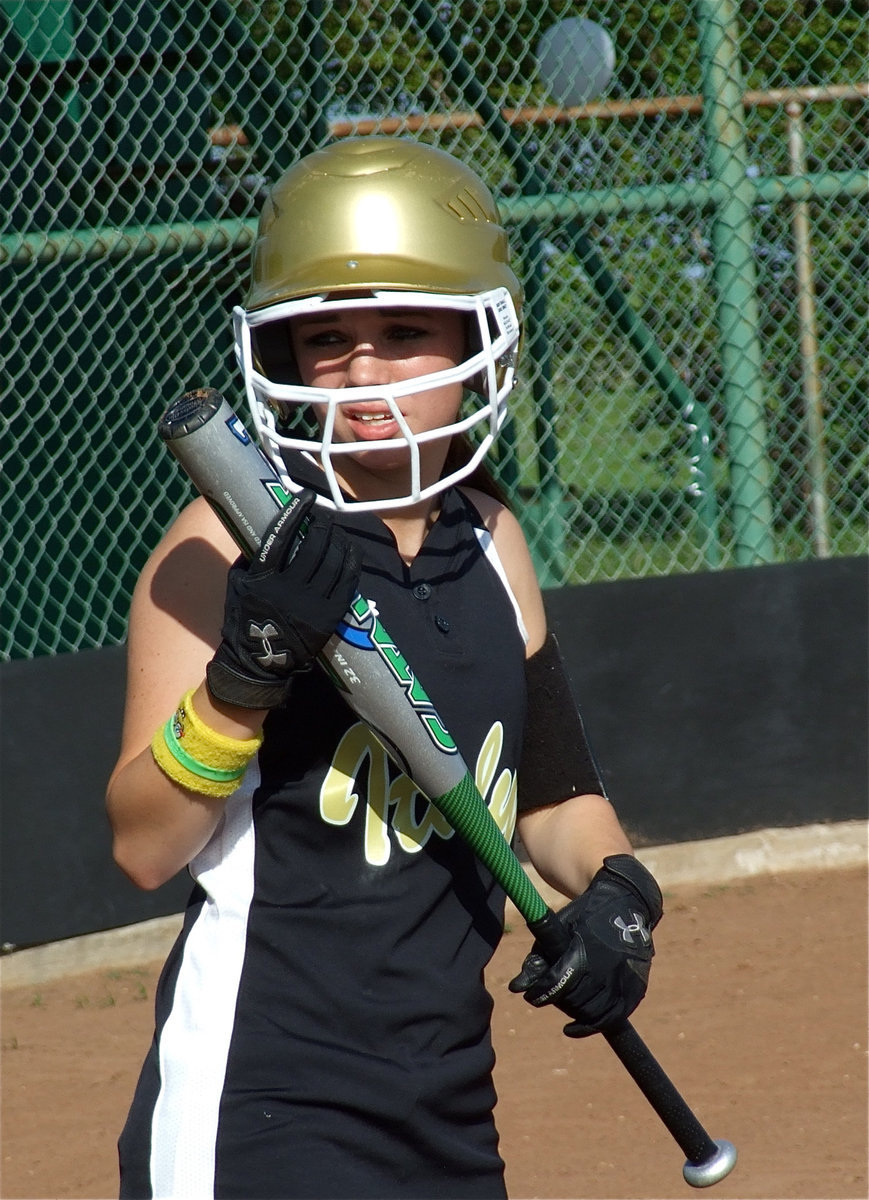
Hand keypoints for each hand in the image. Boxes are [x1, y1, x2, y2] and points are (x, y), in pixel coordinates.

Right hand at [206, 491, 360, 708]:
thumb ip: (251, 558)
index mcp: (263, 578)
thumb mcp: (237, 585)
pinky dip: (352, 561)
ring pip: (333, 561)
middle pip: (313, 545)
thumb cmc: (244, 619)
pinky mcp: (329, 617)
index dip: (296, 512)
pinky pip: (347, 582)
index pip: (282, 535)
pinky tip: (352, 550)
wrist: (259, 663)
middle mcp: (288, 589)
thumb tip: (267, 528)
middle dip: (322, 525)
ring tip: (336, 532)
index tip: (306, 496)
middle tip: (324, 517)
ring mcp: (311, 604)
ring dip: (338, 540)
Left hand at [508, 855, 662, 1036]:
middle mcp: (607, 968)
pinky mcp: (636, 988)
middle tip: (548, 994)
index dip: (541, 993)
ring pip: (594, 1012)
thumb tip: (518, 987)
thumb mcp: (557, 928)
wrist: (626, 903)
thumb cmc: (585, 915)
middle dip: (557, 1000)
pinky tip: (575, 1026)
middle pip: (575, 1000)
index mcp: (585, 950)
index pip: (558, 983)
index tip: (531, 996)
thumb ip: (538, 957)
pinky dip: (594, 1024)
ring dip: (574, 1011)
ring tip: (565, 1002)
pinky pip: (614, 1016)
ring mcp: (625, 979)